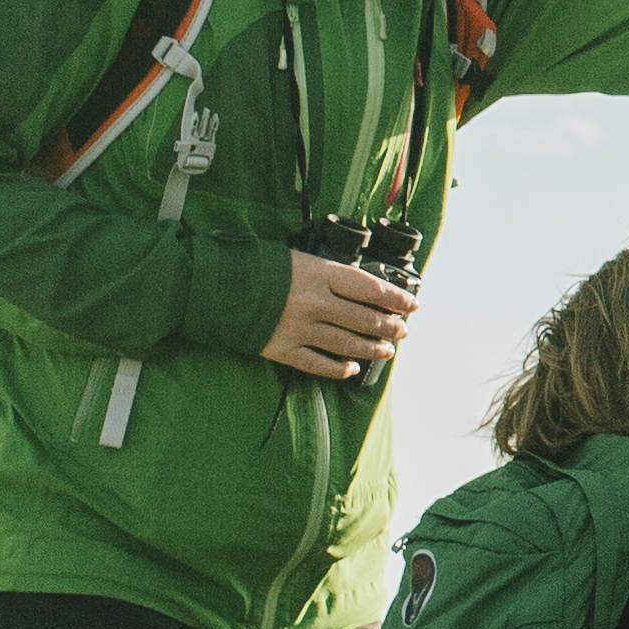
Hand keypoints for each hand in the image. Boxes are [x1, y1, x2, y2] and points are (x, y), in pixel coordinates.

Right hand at [264, 256, 417, 380]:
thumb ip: (328, 275)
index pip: (370, 289)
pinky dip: (337, 368)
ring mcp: (299, 328)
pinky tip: (351, 369)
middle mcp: (314, 302)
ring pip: (346, 344)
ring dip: (371, 348)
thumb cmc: (259, 268)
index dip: (396, 299)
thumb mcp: (299, 259)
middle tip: (402, 331)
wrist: (216, 287)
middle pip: (363, 319)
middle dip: (388, 327)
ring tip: (386, 350)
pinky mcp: (282, 348)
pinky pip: (317, 364)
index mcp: (319, 273)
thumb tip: (361, 289)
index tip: (412, 304)